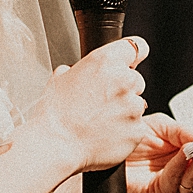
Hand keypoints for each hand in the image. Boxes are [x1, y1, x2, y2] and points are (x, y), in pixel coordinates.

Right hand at [23, 36, 150, 171]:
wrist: (55, 145)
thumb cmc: (54, 114)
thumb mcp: (60, 78)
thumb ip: (80, 70)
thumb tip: (81, 71)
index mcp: (106, 61)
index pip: (136, 47)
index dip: (133, 55)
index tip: (133, 60)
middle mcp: (124, 80)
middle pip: (136, 79)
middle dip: (124, 89)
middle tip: (102, 103)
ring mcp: (134, 106)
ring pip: (137, 104)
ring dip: (125, 111)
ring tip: (101, 121)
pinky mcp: (138, 129)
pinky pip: (137, 126)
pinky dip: (126, 130)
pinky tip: (106, 134)